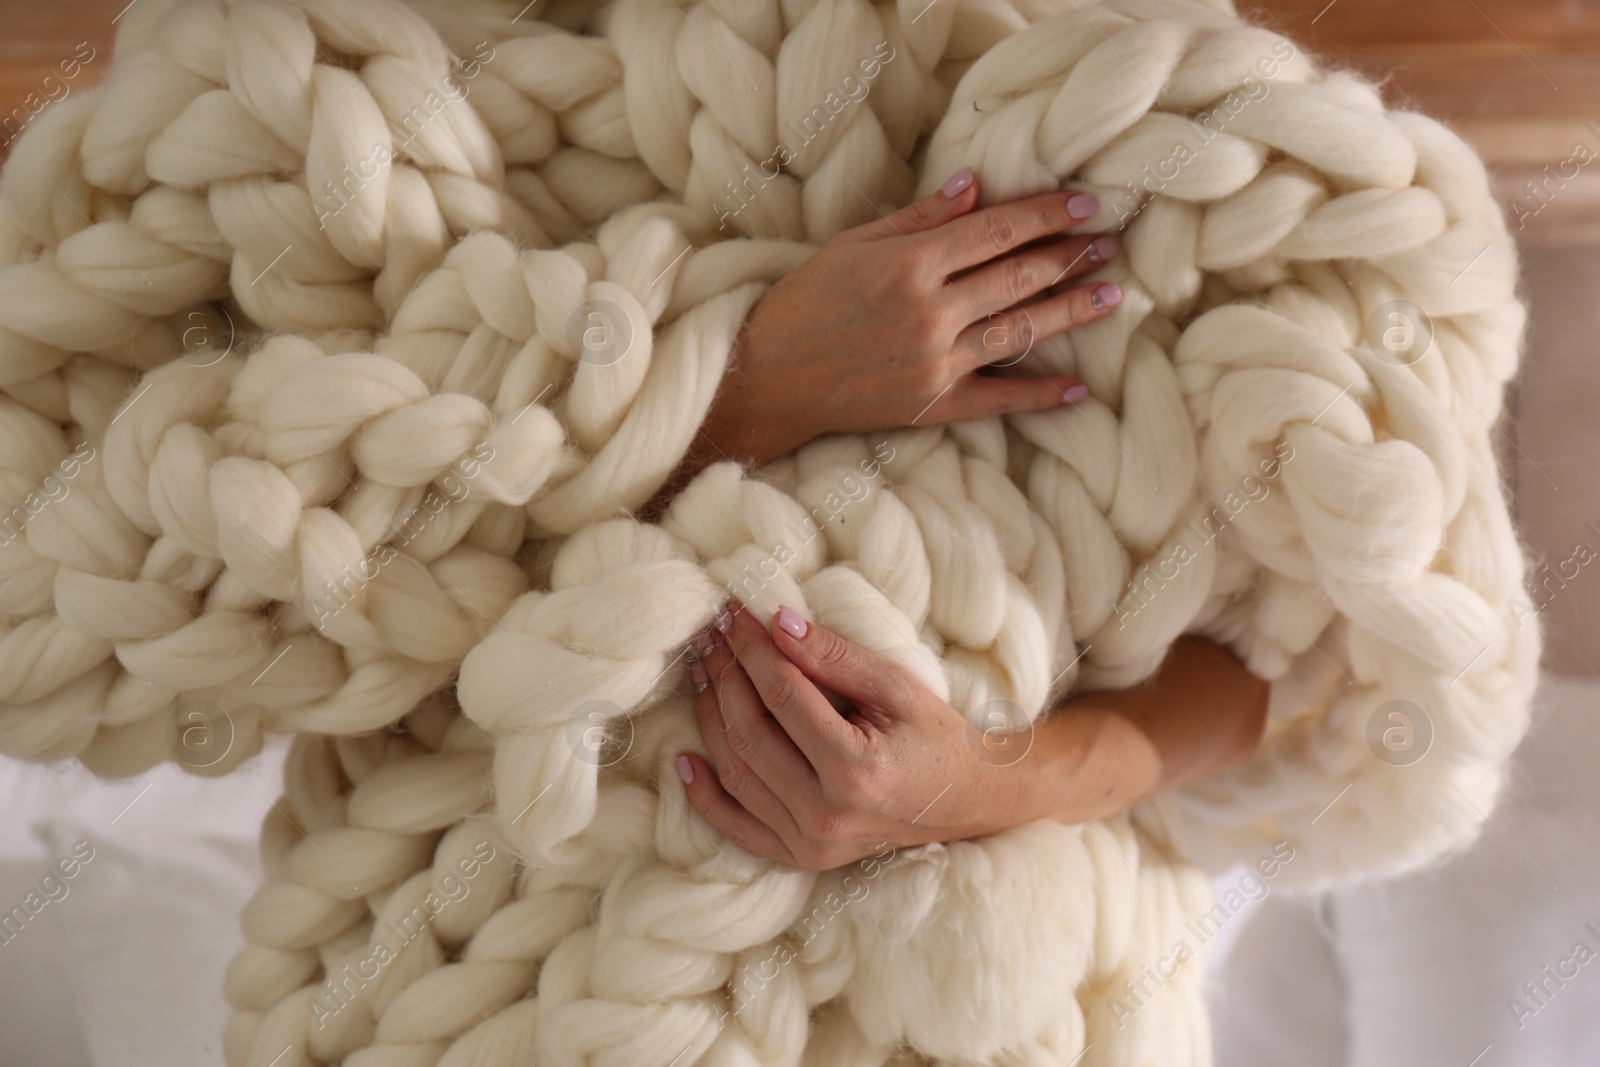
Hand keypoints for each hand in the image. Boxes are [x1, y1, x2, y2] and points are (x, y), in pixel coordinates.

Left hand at [673, 607, 1270, 871]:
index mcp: (855, 768)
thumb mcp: (897, 685)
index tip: (732, 613)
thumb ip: (835, 656)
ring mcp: (810, 843)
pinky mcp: (802, 858)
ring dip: (709, 718)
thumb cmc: (938, 735)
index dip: (751, 648)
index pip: (782, 695)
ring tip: (702, 671)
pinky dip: (704, 794)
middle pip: (749, 733)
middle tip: (711, 635)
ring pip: (735, 773)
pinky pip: (736, 827)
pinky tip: (683, 757)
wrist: (971, 802)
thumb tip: (775, 620)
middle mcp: (826, 813)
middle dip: (725, 676)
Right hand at [694, 168, 1120, 468]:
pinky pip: (999, 398)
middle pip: (1019, 277)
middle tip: (1109, 243)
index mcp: (911, 264)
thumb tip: (975, 185)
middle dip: (1069, 256)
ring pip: (1021, 331)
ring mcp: (936, 362)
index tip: (1085, 205)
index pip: (997, 231)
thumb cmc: (805, 302)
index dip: (1046, 216)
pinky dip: (1041, 395)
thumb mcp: (854, 245)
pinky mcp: (933, 404)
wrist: (768, 376)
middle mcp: (931, 312)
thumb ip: (918, 218)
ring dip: (1071, 311)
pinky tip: (1078, 389)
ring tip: (1110, 295)